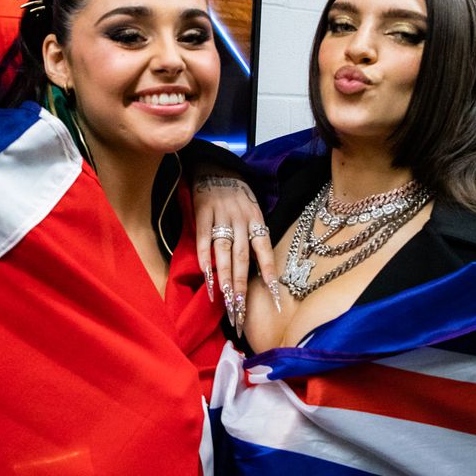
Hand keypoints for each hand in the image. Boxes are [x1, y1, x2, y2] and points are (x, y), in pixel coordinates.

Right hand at [193, 173, 279, 336]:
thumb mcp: (252, 213)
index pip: (265, 250)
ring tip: (225, 298)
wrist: (215, 168)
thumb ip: (254, 237)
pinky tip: (206, 275)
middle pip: (242, 256)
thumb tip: (258, 271)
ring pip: (224, 250)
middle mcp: (242, 219)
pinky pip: (204, 238)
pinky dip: (204, 257)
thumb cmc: (237, 197)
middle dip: (241, 285)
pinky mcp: (203, 212)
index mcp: (257, 220)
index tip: (273, 296)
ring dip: (224, 276)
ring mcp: (221, 216)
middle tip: (240, 308)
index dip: (269, 272)